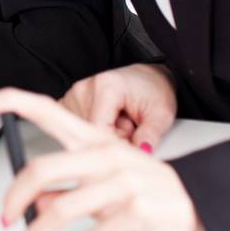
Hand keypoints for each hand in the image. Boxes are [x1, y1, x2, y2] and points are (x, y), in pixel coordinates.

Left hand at [0, 88, 207, 230]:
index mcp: (94, 138)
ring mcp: (122, 183)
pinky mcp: (136, 213)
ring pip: (60, 208)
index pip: (46, 108)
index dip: (9, 101)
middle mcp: (105, 155)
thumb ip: (66, 184)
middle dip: (14, 198)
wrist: (201, 203)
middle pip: (42, 169)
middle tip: (4, 218)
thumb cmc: (147, 187)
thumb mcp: (103, 177)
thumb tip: (31, 201)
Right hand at [59, 63, 177, 151]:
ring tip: (121, 125)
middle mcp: (83, 88)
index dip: (117, 145)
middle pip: (91, 132)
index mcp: (106, 86)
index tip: (132, 148)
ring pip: (84, 133)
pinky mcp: (68, 103)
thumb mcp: (161, 113)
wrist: (145, 78)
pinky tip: (108, 123)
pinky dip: (93, 131)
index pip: (100, 129)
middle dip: (113, 139)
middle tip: (131, 130)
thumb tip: (142, 152)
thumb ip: (150, 134)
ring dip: (103, 136)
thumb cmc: (153, 92)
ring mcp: (73, 95)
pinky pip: (78, 128)